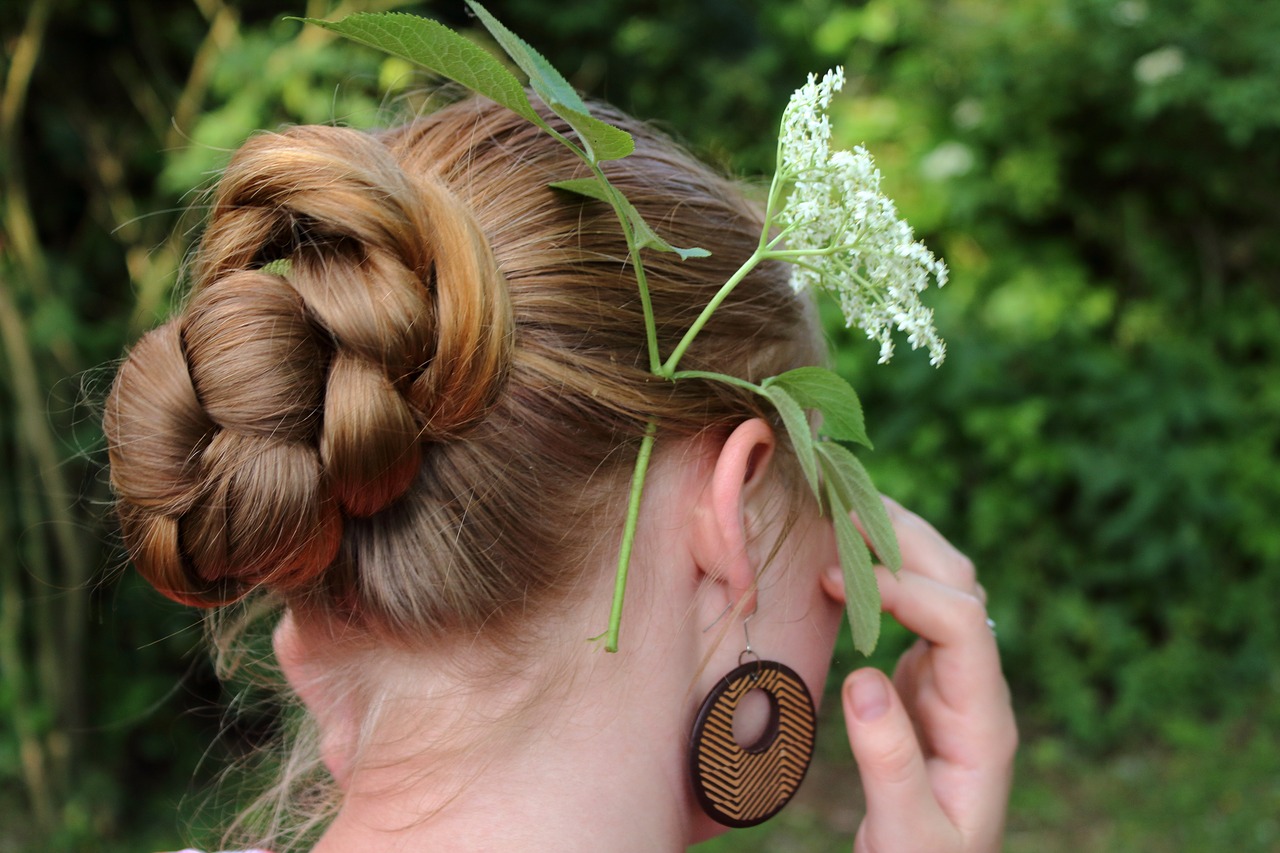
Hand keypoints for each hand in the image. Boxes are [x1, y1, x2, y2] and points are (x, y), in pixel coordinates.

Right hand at [829, 498, 1016, 852]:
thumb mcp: (907, 836)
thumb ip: (888, 762)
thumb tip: (861, 678)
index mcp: (985, 725)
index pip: (962, 626)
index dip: (907, 590)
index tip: (839, 576)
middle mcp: (977, 690)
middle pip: (962, 589)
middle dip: (909, 541)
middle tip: (842, 509)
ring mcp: (954, 683)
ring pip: (944, 588)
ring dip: (901, 546)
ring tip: (843, 514)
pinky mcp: (925, 685)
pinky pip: (915, 611)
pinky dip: (883, 574)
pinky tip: (845, 561)